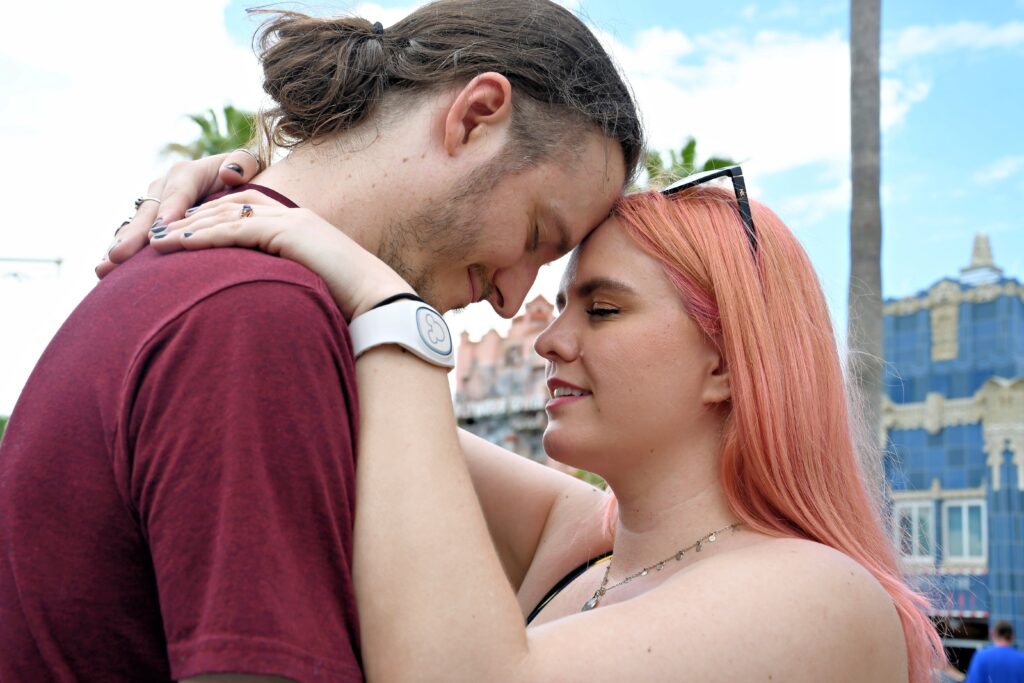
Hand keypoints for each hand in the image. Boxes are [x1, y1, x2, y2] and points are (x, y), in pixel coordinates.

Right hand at [96, 149, 260, 278]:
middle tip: (119, 255)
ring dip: (121, 247)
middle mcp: (163, 188)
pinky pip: (135, 239)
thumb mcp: (248, 163)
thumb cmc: (243, 176)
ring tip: (107, 267)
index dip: (168, 212)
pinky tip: (111, 273)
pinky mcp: (150, 222)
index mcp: (186, 174)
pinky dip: (125, 254)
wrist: (233, 181)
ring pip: (136, 228)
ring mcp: (154, 206)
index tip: (160, 232)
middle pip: (148, 214)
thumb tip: (230, 174)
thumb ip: (242, 163)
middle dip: (134, 236)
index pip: (176, 195)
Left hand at [151, 194, 412, 319]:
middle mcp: (293, 215)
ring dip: (187, 226)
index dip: (210, 220)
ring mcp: (292, 219)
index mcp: (299, 226)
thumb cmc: (349, 306)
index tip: (180, 234)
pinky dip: (203, 236)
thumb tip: (269, 303)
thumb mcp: (309, 289)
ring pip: (227, 214)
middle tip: (156, 232)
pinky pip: (236, 229)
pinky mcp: (288, 231)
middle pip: (229, 206)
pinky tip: (177, 244)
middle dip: (191, 218)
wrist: (378, 303)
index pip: (244, 211)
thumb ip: (285, 284)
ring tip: (155, 239)